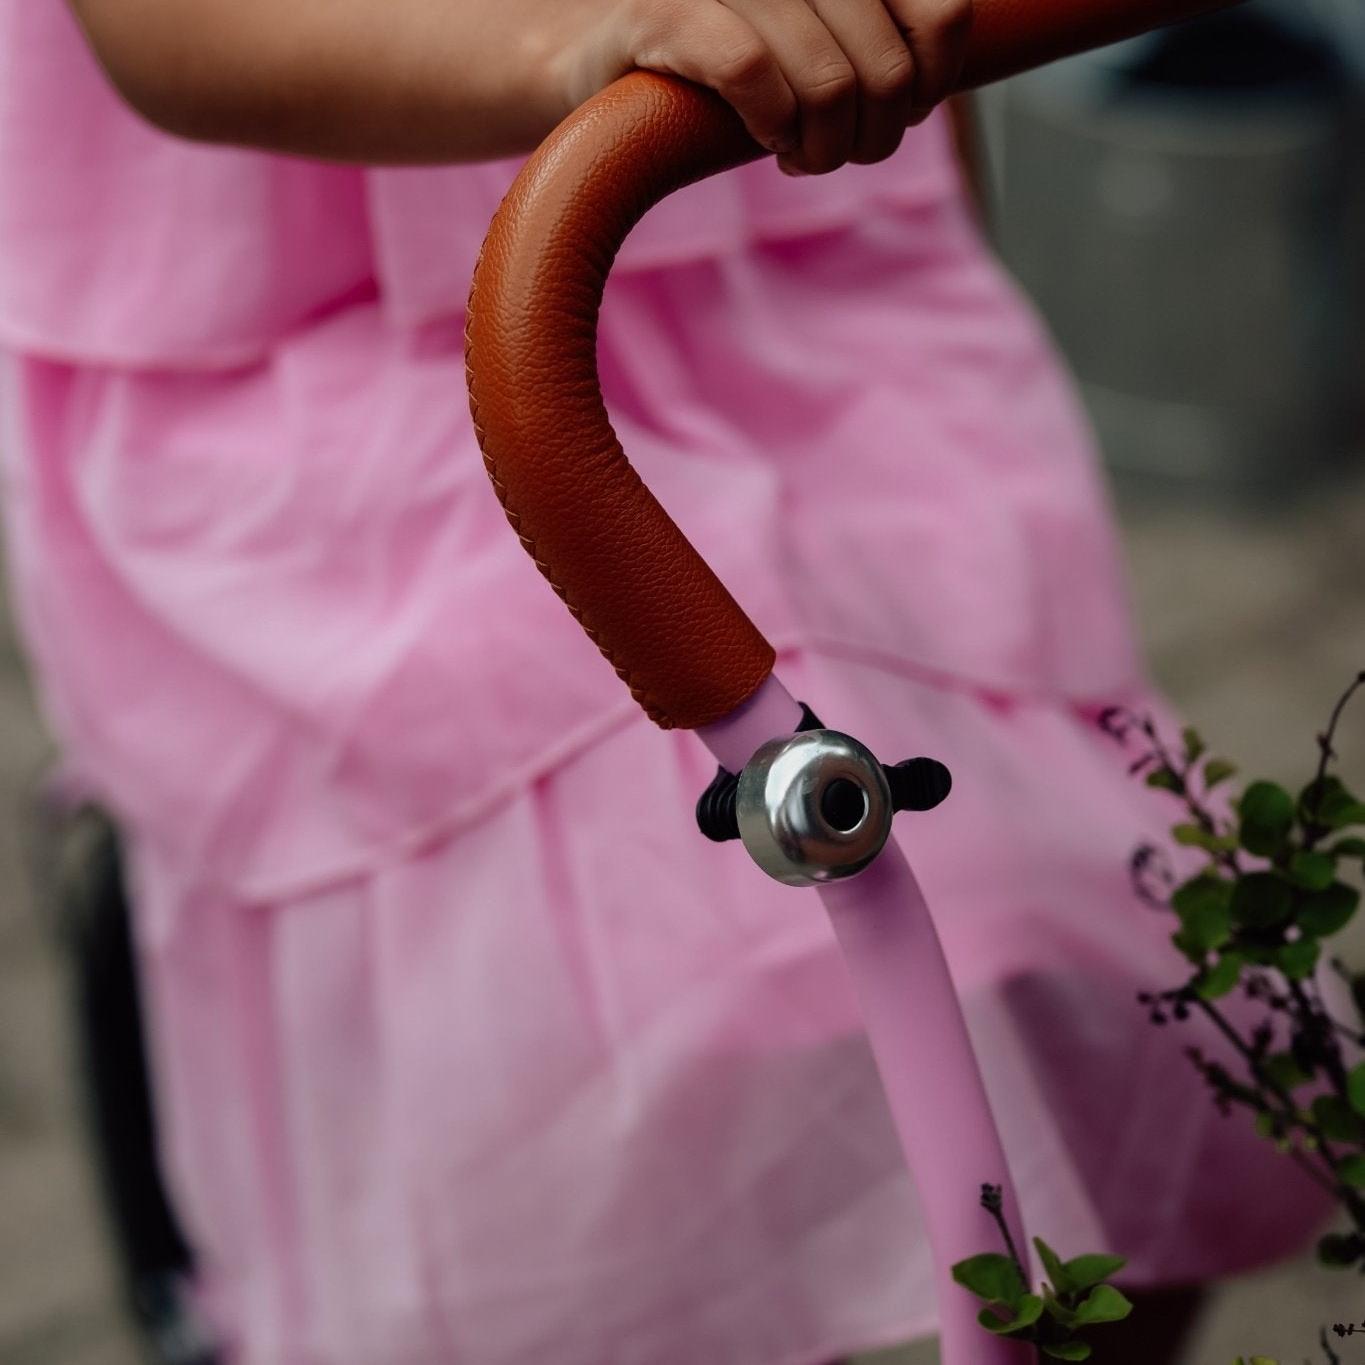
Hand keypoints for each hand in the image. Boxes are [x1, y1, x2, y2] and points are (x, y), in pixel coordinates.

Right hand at [549, 0, 973, 173]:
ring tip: (797, 156)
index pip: (942, 12)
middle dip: (871, 137)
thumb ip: (876, 39)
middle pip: (886, 69)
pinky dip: (770, 125)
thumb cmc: (720, 52)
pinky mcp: (665, 11)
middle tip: (833, 151)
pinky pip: (753, 76)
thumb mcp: (813, 35)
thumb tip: (934, 84)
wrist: (593, 59)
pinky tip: (762, 135)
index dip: (931, 81)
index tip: (899, 109)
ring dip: (821, 149)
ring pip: (829, 83)